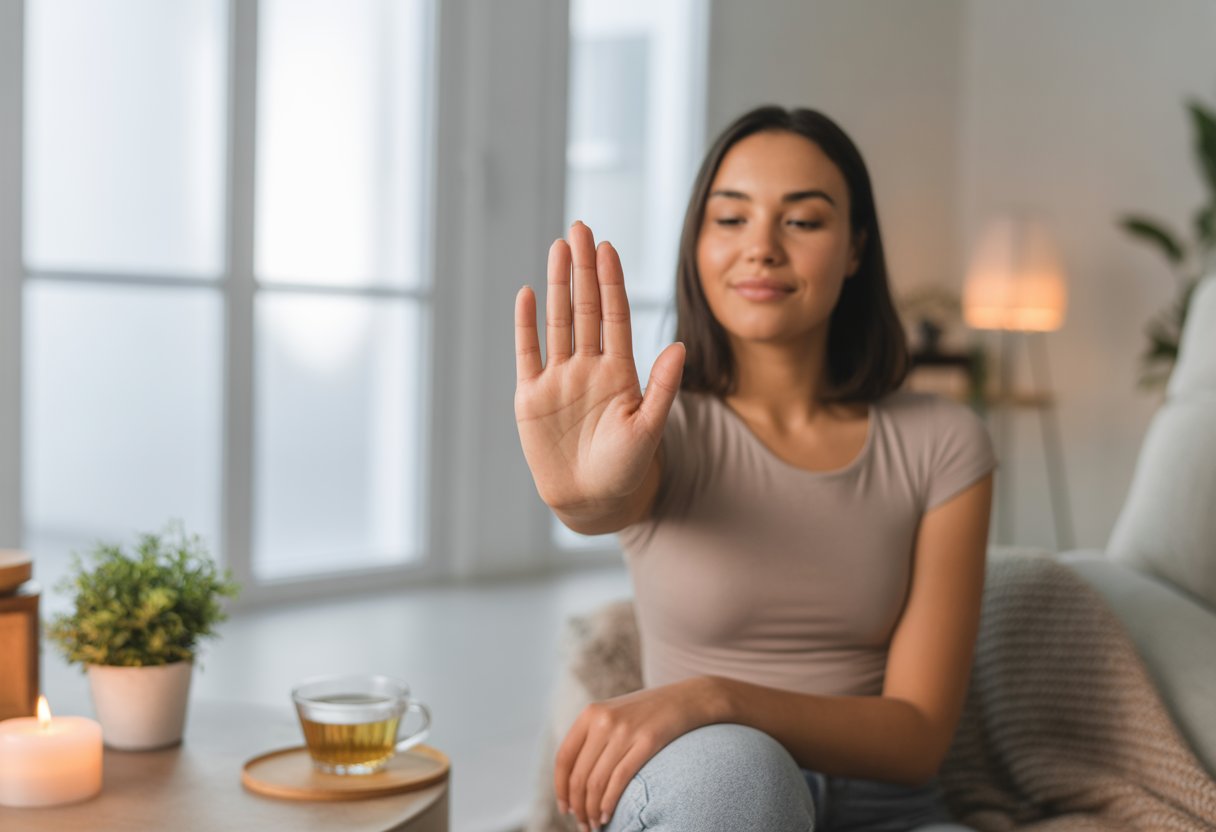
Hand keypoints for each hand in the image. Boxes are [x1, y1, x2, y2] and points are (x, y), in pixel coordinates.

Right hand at [514, 222, 684, 520]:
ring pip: (559, 321)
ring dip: (559, 284)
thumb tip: (679, 346)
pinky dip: (527, 325)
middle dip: (584, 267)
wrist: (591, 500)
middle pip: (586, 307)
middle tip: (581, 227)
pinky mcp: (531, 396)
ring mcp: (559, 378)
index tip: (608, 248)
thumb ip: (661, 387)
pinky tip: (529, 294)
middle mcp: (589, 366)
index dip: (611, 281)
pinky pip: (528, 352)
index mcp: (619, 370)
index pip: (615, 315)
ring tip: (559, 247)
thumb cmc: (627, 468)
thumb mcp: (648, 428)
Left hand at [555, 681, 719, 829]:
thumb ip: (592, 738)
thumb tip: (572, 781)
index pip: (564, 758)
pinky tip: (608, 814)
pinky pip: (619, 780)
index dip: (561, 788)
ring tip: (596, 824)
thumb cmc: (648, 713)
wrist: (687, 698)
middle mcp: (603, 720)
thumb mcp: (614, 715)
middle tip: (582, 824)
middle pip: (579, 775)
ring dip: (592, 810)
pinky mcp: (647, 742)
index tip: (565, 808)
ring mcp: (625, 731)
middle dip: (578, 807)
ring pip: (596, 782)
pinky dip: (609, 803)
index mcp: (590, 713)